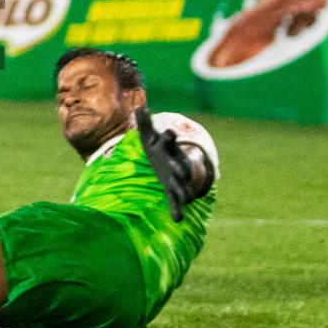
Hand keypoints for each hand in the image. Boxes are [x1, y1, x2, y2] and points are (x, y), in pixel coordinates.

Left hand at [135, 105, 209, 222]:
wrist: (169, 163)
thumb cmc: (156, 148)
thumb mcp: (148, 137)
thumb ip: (144, 124)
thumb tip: (139, 107)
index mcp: (167, 147)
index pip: (169, 139)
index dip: (168, 136)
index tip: (168, 132)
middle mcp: (176, 163)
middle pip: (181, 165)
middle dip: (181, 168)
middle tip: (182, 172)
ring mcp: (176, 178)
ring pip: (183, 185)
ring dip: (185, 191)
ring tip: (188, 199)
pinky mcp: (173, 192)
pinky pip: (176, 202)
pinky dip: (177, 211)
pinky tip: (178, 220)